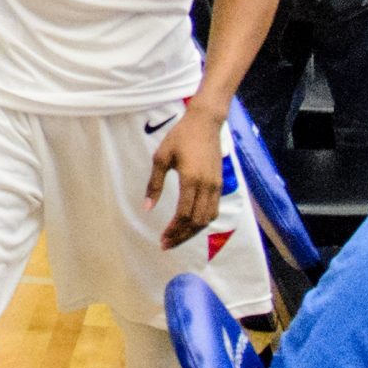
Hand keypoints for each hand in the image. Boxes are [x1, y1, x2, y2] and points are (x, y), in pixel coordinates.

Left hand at [147, 105, 224, 249]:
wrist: (205, 123)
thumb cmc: (179, 137)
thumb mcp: (160, 158)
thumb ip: (154, 184)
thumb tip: (147, 208)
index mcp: (191, 179)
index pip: (184, 214)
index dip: (174, 230)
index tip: (162, 239)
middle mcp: (207, 186)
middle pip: (197, 221)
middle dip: (182, 236)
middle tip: (166, 244)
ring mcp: (216, 186)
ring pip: (208, 218)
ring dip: (193, 231)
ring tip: (176, 238)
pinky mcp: (220, 184)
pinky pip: (213, 209)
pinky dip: (202, 221)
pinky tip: (190, 225)